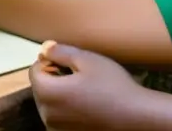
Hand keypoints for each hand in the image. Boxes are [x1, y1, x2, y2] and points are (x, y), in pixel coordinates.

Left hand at [29, 41, 150, 129]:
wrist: (137, 118)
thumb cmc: (112, 86)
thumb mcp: (87, 60)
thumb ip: (60, 52)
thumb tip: (43, 48)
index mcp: (47, 93)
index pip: (35, 71)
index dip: (49, 61)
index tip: (68, 61)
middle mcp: (46, 115)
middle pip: (40, 88)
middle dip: (53, 78)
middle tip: (78, 75)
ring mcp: (57, 129)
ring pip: (49, 104)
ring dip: (59, 94)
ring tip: (83, 90)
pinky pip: (59, 118)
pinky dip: (66, 110)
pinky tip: (86, 105)